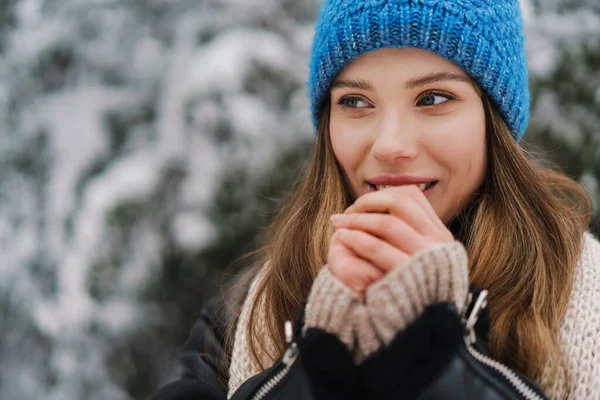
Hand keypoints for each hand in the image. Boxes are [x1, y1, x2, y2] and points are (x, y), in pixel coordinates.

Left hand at [328, 185, 453, 291]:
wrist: (413, 326)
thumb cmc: (405, 287)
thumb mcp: (415, 254)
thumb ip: (406, 230)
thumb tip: (382, 198)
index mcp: (439, 233)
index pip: (411, 196)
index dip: (381, 195)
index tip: (360, 206)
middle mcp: (438, 242)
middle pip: (399, 202)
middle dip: (367, 203)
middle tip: (346, 213)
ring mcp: (425, 258)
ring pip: (388, 223)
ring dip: (357, 219)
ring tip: (339, 225)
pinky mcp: (408, 275)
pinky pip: (379, 247)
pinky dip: (356, 237)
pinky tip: (342, 238)